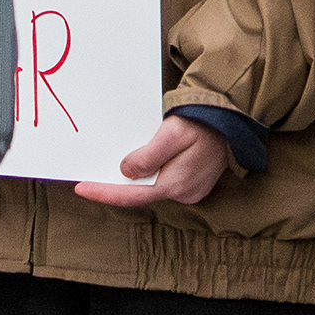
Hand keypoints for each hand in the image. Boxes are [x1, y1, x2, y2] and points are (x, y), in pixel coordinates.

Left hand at [75, 115, 233, 207]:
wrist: (232, 119)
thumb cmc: (203, 122)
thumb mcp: (173, 133)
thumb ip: (149, 155)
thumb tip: (126, 172)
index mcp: (176, 183)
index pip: (132, 195)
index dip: (104, 193)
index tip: (81, 188)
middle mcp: (183, 193)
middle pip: (141, 193)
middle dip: (117, 184)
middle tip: (94, 175)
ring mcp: (190, 191)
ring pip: (152, 188)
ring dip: (135, 179)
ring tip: (117, 165)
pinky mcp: (193, 184)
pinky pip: (164, 183)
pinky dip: (150, 176)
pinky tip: (143, 163)